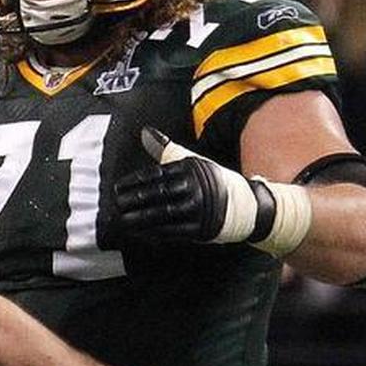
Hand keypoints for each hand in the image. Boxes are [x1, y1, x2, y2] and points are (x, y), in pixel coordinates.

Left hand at [101, 128, 311, 256]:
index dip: (134, 182)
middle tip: (115, 204)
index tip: (117, 188)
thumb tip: (145, 132)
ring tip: (123, 220)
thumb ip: (167, 149)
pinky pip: (173, 231)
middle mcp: (194, 189)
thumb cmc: (214, 181)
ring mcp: (198, 210)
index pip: (156, 175)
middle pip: (156, 195)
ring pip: (162, 215)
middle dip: (133, 200)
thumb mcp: (194, 161)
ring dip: (140, 219)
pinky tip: (141, 232)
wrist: (249, 206)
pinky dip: (155, 232)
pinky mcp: (202, 229)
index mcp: (190, 170)